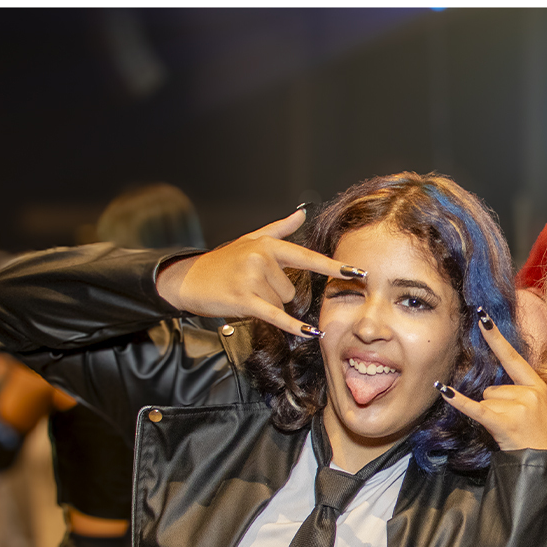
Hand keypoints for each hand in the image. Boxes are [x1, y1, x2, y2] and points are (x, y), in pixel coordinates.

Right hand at [155, 208, 365, 337]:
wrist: (187, 279)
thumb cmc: (222, 262)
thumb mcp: (250, 240)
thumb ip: (279, 229)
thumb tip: (301, 213)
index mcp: (268, 245)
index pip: (308, 257)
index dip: (334, 267)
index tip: (359, 273)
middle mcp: (262, 258)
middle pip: (292, 289)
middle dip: (275, 293)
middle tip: (251, 286)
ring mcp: (253, 278)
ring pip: (281, 303)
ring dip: (265, 304)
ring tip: (244, 293)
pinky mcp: (244, 299)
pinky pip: (275, 314)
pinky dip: (291, 325)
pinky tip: (308, 333)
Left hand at [434, 310, 546, 453]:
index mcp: (538, 388)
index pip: (514, 358)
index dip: (496, 338)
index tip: (482, 318)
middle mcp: (527, 393)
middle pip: (494, 389)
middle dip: (497, 406)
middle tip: (514, 425)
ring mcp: (515, 407)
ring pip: (486, 401)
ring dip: (492, 417)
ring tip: (509, 432)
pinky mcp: (501, 422)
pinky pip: (474, 408)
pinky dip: (458, 401)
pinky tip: (443, 389)